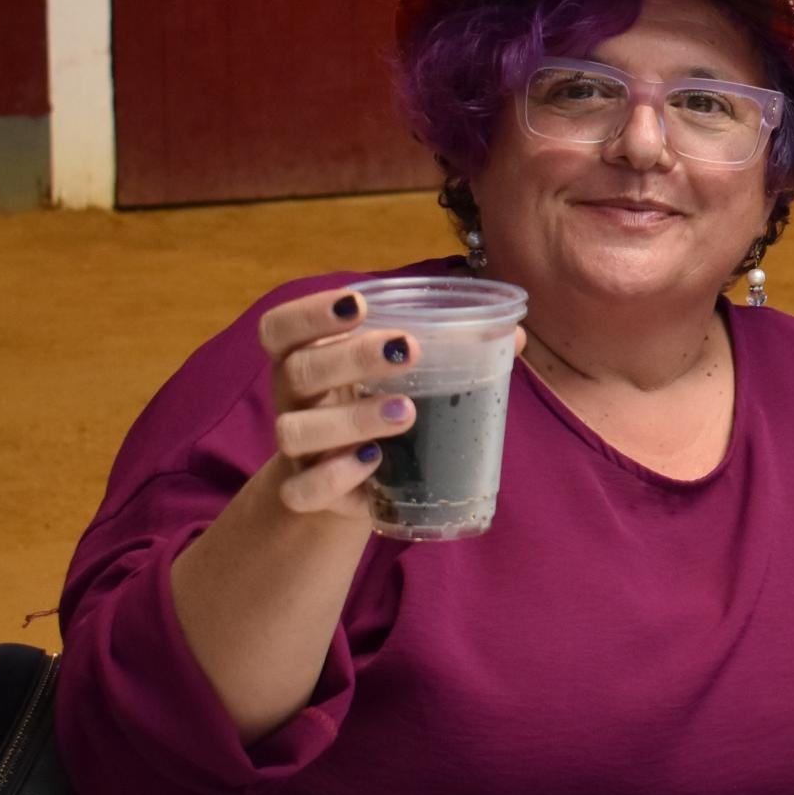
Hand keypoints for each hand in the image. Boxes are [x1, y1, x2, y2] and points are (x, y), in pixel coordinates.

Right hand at [256, 287, 417, 519]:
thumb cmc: (378, 403)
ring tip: (406, 412)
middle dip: (352, 356)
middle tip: (407, 349)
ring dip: (351, 419)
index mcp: (305, 356)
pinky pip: (301, 489)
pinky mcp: (305, 491)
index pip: (280, 327)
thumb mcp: (399, 373)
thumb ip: (440, 347)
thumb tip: (513, 332)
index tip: (357, 303)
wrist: (354, 479)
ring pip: (293, 430)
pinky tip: (374, 461)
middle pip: (298, 370)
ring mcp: (295, 448)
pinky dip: (335, 476)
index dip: (308, 312)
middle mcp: (293, 398)